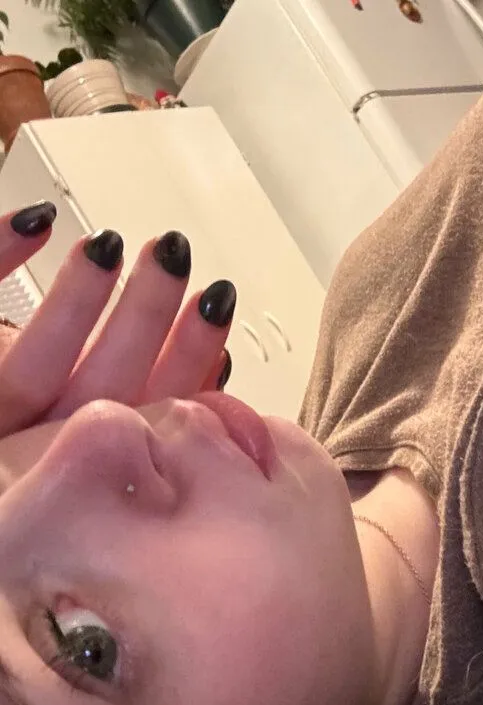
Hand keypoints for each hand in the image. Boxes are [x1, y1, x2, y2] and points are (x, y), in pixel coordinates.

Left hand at [0, 201, 234, 438]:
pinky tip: (31, 223)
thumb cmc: (24, 412)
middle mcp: (35, 449)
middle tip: (172, 259)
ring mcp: (0, 427)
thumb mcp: (83, 417)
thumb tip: (215, 363)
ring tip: (108, 244)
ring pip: (32, 374)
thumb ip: (139, 394)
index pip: (145, 419)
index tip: (214, 310)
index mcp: (78, 456)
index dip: (187, 363)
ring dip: (79, 301)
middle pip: (96, 393)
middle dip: (145, 319)